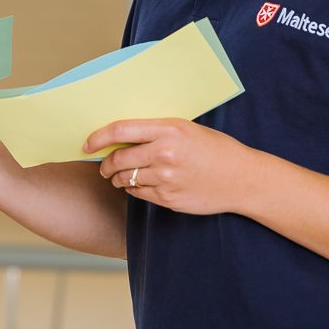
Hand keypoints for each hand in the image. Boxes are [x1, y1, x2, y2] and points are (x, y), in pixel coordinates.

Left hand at [88, 118, 256, 215]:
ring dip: (117, 178)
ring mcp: (166, 178)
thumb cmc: (214, 149)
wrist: (242, 178)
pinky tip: (140, 185)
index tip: (87, 143)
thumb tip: (121, 136)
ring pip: (125, 178)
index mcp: (168, 129)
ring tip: (120, 176)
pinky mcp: (168, 199)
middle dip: (106, 163)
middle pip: (118, 158)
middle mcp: (165, 153)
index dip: (98, 137)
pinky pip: (138, 194)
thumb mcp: (186, 129)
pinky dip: (133, 189)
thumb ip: (155, 131)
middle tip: (105, 164)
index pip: (120, 130)